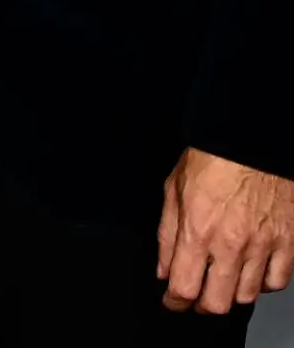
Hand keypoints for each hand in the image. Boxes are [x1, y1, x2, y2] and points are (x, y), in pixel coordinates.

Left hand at [158, 147, 293, 312]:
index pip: (184, 286)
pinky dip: (263, 284)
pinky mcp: (286, 241)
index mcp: (198, 230)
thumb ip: (167, 233)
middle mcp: (230, 244)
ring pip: (247, 296)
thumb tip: (163, 269)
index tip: (172, 301)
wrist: (250, 138)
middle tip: (197, 296)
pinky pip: (277, 281)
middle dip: (202, 305)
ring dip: (231, 295)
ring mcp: (262, 245)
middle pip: (217, 303)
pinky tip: (253, 272)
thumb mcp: (174, 188)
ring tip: (223, 282)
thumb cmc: (211, 157)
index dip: (175, 301)